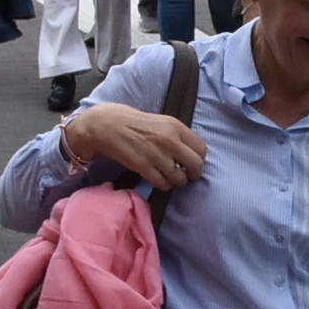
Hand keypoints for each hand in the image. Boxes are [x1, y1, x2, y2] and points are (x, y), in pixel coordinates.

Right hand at [66, 100, 207, 189]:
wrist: (106, 125)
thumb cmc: (134, 123)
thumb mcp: (161, 122)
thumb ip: (178, 136)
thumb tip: (192, 153)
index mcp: (176, 126)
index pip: (201, 148)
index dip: (199, 159)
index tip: (193, 163)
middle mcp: (169, 140)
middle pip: (195, 165)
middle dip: (193, 174)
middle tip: (186, 175)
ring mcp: (156, 154)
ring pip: (179, 178)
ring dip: (177, 181)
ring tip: (170, 178)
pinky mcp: (143, 166)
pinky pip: (162, 183)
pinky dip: (163, 185)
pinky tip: (159, 180)